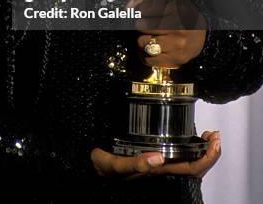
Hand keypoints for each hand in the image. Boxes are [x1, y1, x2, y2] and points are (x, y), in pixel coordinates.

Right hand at [90, 131, 220, 178]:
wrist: (94, 168)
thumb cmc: (103, 167)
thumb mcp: (113, 165)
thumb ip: (134, 164)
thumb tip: (156, 158)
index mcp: (157, 172)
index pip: (191, 169)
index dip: (206, 158)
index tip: (213, 142)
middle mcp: (162, 169)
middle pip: (196, 167)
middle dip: (210, 152)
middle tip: (215, 137)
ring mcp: (161, 164)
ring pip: (191, 163)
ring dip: (203, 150)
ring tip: (210, 136)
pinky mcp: (155, 156)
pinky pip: (180, 156)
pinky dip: (192, 147)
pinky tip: (195, 138)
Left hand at [130, 0, 206, 66]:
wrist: (203, 35)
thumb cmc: (182, 16)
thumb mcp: (169, 1)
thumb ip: (146, 0)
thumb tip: (129, 5)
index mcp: (176, 10)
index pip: (145, 9)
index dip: (141, 11)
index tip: (144, 13)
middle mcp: (177, 28)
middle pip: (142, 26)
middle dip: (141, 25)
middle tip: (145, 26)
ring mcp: (176, 45)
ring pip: (143, 43)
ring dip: (142, 40)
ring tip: (147, 38)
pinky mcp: (175, 60)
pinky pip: (149, 60)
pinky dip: (144, 55)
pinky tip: (149, 50)